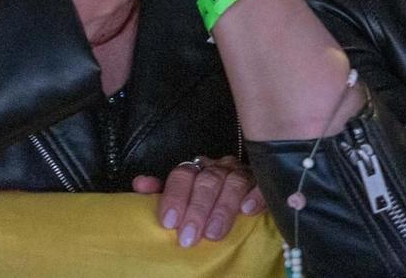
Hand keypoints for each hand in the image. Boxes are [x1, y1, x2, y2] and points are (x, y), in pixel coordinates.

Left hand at [134, 154, 263, 247]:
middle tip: (189, 237)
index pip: (183, 175)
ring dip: (222, 208)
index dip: (175, 196)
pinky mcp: (266, 183)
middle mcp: (221, 168)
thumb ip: (164, 192)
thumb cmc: (209, 202)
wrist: (246, 196)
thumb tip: (140, 184)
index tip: (169, 222)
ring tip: (214, 234)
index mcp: (198, 170)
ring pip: (233, 182)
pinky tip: (248, 210)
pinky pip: (263, 184)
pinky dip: (256, 195)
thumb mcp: (184, 197)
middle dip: (197, 210)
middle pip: (208, 181)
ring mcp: (244, 174)